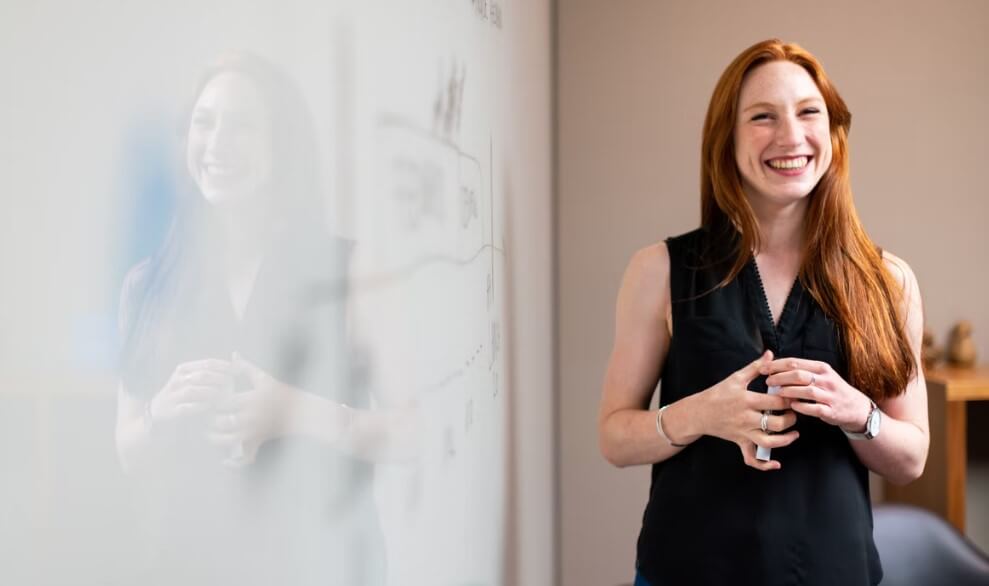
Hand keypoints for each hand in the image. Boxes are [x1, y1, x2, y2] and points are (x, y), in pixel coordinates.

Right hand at [149, 359, 234, 422]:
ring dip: (212, 394)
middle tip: (233, 386)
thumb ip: (213, 373)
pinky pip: (187, 408)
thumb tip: (236, 358)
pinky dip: (201, 407)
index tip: (238, 372)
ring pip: (194, 390)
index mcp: (184, 370)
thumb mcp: (194, 383)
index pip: (208, 364)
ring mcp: (172, 396)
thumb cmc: (183, 400)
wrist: (157, 418)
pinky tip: (211, 409)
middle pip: (202, 376)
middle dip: (220, 380)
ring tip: (225, 398)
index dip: (225, 367)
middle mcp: (177, 381)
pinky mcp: (170, 412)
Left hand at [207, 353, 301, 466]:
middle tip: (201, 418)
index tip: (204, 399)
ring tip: (208, 434)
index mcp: (250, 400)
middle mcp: (251, 417)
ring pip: (228, 440)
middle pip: (222, 422)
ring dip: (215, 439)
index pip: (223, 402)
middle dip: (210, 420)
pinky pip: (245, 458)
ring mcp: (254, 432)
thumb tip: (233, 354)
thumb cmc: (279, 392)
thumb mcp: (263, 378)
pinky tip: (223, 462)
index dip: (210, 401)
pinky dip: (233, 463)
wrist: (299, 411)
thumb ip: (245, 367)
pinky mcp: (258, 442)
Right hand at [698, 350, 798, 470]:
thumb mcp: (736, 378)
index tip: (796, 395)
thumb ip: (756, 367)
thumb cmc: (718, 393)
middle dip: (791, 418)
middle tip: (795, 412)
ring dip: (786, 440)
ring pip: (769, 442)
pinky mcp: (740, 443)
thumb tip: (770, 354)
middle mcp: (746, 418)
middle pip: (777, 423)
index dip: (790, 399)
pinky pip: (752, 459)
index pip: (776, 402)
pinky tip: (776, 463)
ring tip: (794, 433)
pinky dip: (764, 465)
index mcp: (747, 400)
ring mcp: (744, 433)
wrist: (699, 412)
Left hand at [764, 357, 871, 431]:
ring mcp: (829, 395)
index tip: (763, 368)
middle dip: (780, 377)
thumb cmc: (832, 389)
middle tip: (768, 381)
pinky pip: (814, 408)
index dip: (777, 365)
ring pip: (806, 390)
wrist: (856, 407)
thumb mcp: (821, 375)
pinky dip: (802, 406)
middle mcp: (826, 380)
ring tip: (777, 393)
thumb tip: (775, 366)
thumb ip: (802, 370)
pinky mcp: (831, 410)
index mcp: (821, 368)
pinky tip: (792, 406)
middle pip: (799, 375)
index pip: (795, 362)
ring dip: (789, 391)